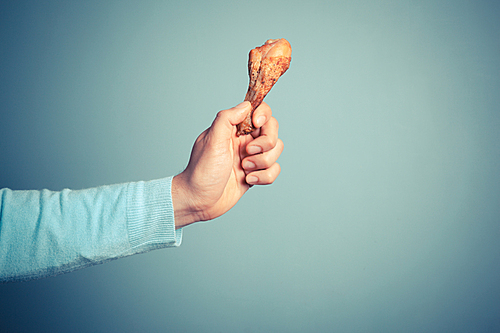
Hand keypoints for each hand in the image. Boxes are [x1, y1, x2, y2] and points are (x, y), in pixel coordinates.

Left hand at [172, 101, 283, 228]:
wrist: (199, 201)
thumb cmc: (201, 171)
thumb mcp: (211, 140)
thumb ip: (227, 118)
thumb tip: (246, 105)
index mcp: (233, 128)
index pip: (259, 111)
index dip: (263, 115)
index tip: (256, 124)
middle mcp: (244, 140)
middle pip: (272, 131)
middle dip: (266, 143)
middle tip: (248, 152)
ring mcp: (251, 157)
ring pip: (275, 151)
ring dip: (263, 162)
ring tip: (244, 169)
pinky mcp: (256, 174)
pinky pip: (274, 170)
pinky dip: (264, 177)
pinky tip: (247, 180)